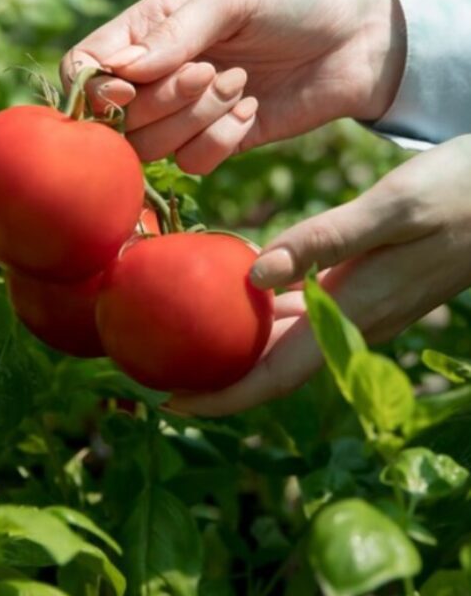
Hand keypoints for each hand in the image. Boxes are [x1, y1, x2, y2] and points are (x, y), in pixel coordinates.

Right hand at [61, 0, 405, 173]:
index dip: (95, 89)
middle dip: (165, 101)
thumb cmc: (293, 3)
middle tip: (214, 71)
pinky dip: (221, 141)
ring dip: (197, 120)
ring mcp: (180, 115)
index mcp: (142, 31)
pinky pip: (190, 164)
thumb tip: (123, 72)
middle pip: (116, 117)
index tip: (130, 88)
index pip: (82, 68)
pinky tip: (252, 111)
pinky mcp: (213, 145)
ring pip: (151, 147)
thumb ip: (176, 31)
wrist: (359, 42)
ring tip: (241, 85)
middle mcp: (151, 77)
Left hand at [166, 135, 470, 415]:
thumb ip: (325, 242)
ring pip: (286, 343)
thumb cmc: (458, 192)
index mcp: (355, 312)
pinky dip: (263, 312)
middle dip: (218, 377)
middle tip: (155, 366)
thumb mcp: (391, 208)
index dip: (224, 397)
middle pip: (273, 368)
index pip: (277, 375)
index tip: (170, 403)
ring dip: (237, 345)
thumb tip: (254, 276)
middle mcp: (355, 322)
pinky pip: (303, 314)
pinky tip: (235, 290)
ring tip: (181, 335)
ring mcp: (362, 308)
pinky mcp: (367, 288)